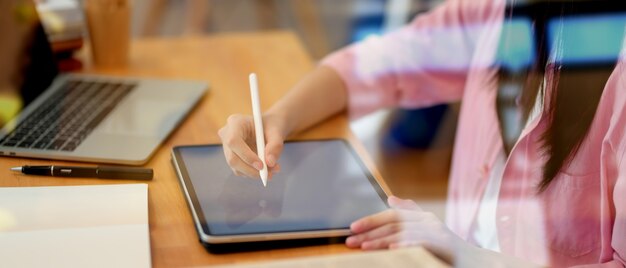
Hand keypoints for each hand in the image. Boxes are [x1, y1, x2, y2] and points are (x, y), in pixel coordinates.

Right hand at [218, 113, 286, 177]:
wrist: (269, 127)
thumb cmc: (272, 126)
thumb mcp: (277, 132)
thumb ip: (275, 145)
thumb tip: (270, 163)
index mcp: (236, 122)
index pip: (234, 142)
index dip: (246, 156)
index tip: (262, 166)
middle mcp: (227, 135)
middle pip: (232, 158)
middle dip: (250, 169)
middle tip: (268, 174)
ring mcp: (227, 147)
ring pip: (236, 167)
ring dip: (254, 173)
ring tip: (273, 170)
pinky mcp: (232, 157)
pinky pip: (239, 170)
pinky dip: (253, 172)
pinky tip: (267, 169)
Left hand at [346, 196, 463, 261]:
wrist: (478, 264)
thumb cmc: (449, 251)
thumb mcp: (428, 232)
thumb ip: (411, 215)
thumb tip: (391, 198)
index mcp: (423, 218)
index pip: (392, 215)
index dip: (371, 220)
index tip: (352, 228)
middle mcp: (430, 221)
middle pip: (394, 224)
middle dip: (370, 233)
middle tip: (350, 241)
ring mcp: (438, 233)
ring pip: (404, 233)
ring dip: (382, 240)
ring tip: (364, 247)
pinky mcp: (445, 246)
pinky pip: (422, 244)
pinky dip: (406, 245)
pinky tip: (392, 249)